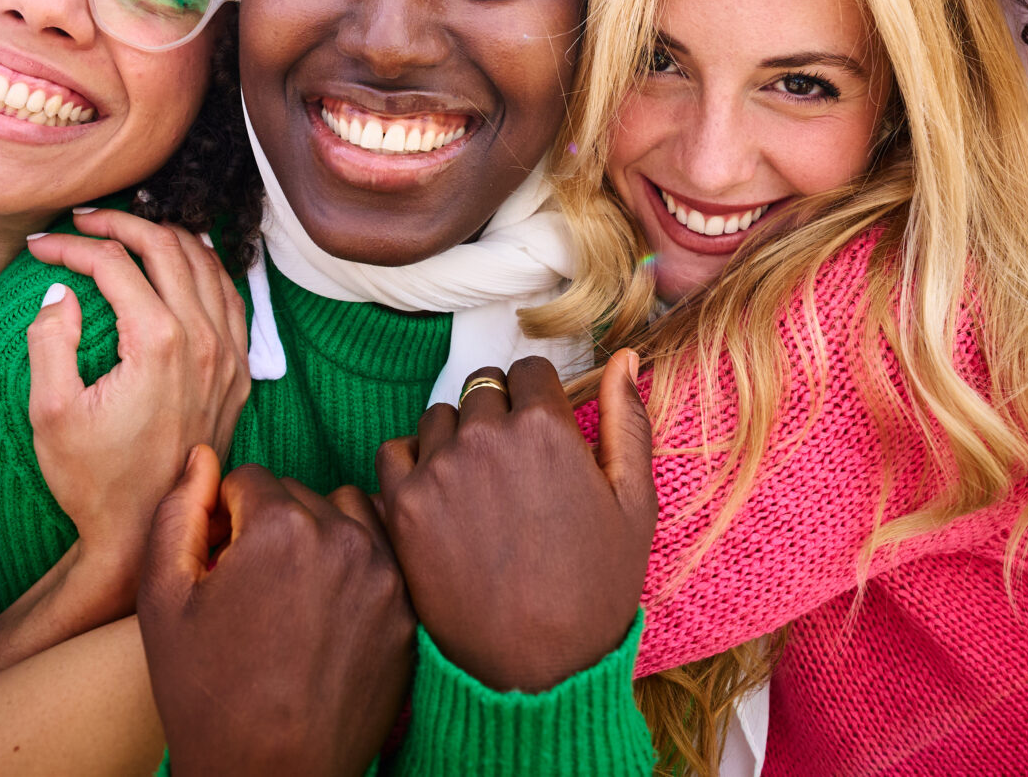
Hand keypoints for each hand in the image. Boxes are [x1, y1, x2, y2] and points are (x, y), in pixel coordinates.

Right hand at [25, 210, 250, 590]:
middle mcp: (204, 341)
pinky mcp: (240, 374)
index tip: (38, 249)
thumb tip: (61, 291)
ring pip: (207, 264)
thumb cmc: (92, 479)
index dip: (71, 247)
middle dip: (119, 224)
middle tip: (81, 222)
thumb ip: (50, 340)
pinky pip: (232, 298)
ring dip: (165, 237)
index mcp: (157, 343)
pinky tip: (182, 267)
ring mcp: (230, 356)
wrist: (142, 535)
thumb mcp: (50, 411)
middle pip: (166, 247)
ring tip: (126, 233)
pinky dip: (205, 269)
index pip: (115, 263)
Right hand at [139, 448, 413, 776]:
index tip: (217, 562)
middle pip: (297, 496)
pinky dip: (355, 569)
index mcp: (280, 526)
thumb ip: (178, 512)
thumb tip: (202, 458)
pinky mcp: (408, 613)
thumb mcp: (163, 599)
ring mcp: (384, 576)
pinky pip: (381, 559)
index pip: (249, 479)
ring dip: (318, 536)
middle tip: (249, 589)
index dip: (224, 518)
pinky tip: (327, 612)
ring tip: (290, 593)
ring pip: (346, 516)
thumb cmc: (207, 694)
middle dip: (269, 527)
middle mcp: (342, 538)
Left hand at [376, 351, 654, 692]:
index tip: (542, 437)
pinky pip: (394, 452)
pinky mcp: (402, 505)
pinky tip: (437, 497)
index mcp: (546, 427)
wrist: (535, 670)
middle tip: (512, 472)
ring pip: (438, 417)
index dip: (538, 402)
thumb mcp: (634, 505)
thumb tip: (624, 357)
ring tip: (476, 489)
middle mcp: (487, 435)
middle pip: (482, 389)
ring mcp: (439, 469)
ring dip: (455, 438)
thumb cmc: (595, 590)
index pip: (529, 371)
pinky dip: (412, 464)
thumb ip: (628, 421)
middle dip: (498, 417)